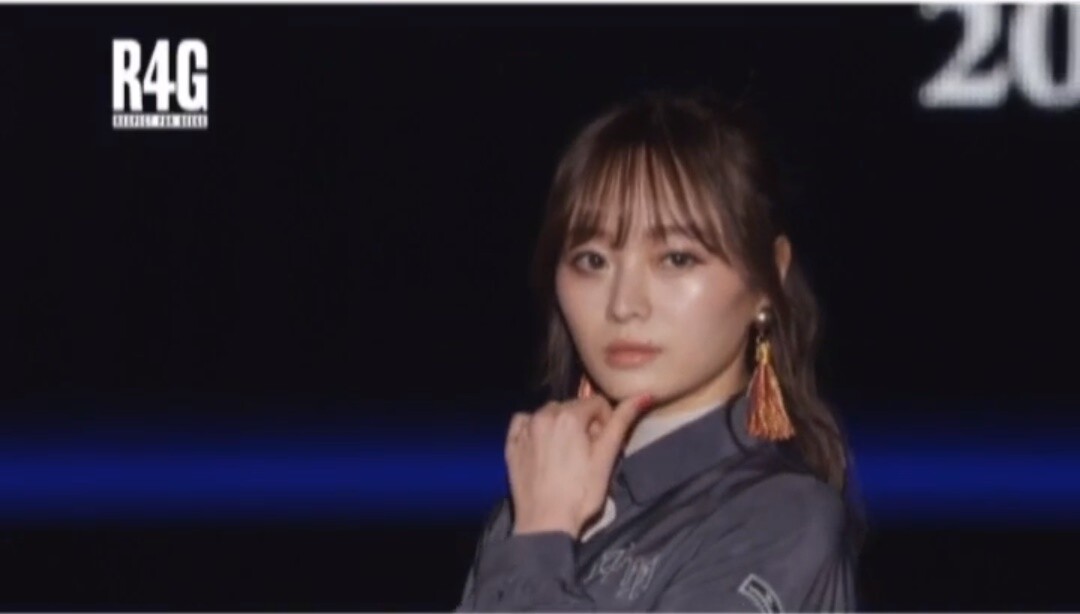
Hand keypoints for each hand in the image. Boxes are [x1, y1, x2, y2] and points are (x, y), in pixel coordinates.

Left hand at [504, 393, 653, 537]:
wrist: (545, 523)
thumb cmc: (581, 493)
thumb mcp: (606, 457)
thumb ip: (622, 422)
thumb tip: (644, 394)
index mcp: (569, 415)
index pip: (597, 403)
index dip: (606, 422)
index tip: (604, 446)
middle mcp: (543, 415)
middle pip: (572, 407)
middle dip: (584, 423)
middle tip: (588, 453)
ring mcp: (524, 429)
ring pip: (549, 413)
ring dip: (560, 425)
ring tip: (567, 453)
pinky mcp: (511, 444)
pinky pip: (524, 422)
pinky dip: (535, 427)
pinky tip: (542, 446)